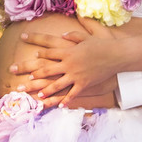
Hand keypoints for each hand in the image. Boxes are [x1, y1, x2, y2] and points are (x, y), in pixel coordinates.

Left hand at [11, 27, 125, 107]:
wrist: (116, 55)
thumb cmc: (101, 44)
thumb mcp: (86, 36)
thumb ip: (73, 34)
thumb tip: (63, 34)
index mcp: (67, 51)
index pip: (48, 52)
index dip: (38, 52)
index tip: (31, 54)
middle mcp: (69, 64)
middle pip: (47, 69)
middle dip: (34, 74)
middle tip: (24, 79)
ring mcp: (76, 75)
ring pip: (58, 84)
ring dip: (47, 90)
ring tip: (38, 95)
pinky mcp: (84, 84)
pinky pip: (73, 94)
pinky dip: (67, 100)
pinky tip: (60, 106)